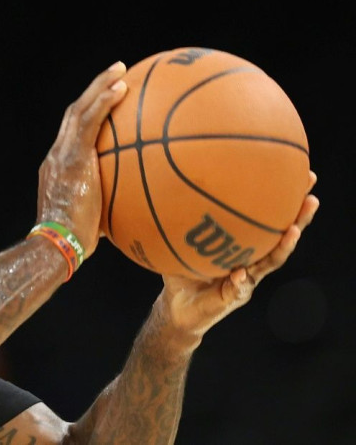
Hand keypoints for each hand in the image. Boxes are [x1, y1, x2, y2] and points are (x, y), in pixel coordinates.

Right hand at [35, 62, 127, 257]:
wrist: (57, 245)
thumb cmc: (76, 243)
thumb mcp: (95, 220)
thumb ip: (109, 206)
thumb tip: (136, 211)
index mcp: (59, 167)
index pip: (73, 133)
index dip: (89, 113)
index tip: (108, 101)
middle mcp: (56, 154)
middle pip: (74, 113)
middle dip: (94, 90)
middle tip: (117, 74)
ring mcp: (63, 154)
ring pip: (79, 109)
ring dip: (100, 86)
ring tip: (121, 70)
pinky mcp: (72, 158)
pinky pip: (89, 122)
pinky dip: (104, 102)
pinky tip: (121, 88)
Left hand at [158, 171, 319, 341]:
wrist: (177, 308)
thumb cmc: (182, 271)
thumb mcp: (181, 242)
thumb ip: (183, 223)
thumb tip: (173, 188)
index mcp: (244, 247)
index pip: (268, 221)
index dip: (285, 201)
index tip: (301, 177)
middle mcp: (252, 262)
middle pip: (282, 238)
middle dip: (300, 218)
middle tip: (311, 197)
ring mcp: (245, 280)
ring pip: (270, 262)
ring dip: (284, 246)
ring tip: (293, 230)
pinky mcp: (232, 298)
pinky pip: (238, 288)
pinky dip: (239, 281)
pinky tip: (240, 273)